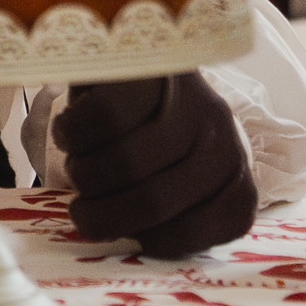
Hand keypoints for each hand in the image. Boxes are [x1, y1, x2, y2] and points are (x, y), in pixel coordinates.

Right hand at [59, 69, 255, 261]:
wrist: (141, 61)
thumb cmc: (151, 140)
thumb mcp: (173, 185)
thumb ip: (165, 220)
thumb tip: (125, 244)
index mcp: (233, 182)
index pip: (193, 234)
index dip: (147, 241)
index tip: (125, 231)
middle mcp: (222, 140)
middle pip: (152, 201)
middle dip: (101, 217)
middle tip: (81, 212)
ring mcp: (189, 101)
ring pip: (123, 161)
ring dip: (83, 173)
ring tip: (81, 164)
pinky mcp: (150, 69)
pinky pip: (99, 119)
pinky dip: (71, 134)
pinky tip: (72, 132)